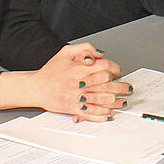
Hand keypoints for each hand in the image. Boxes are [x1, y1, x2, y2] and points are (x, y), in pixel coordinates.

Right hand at [0, 43, 128, 121]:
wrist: (36, 87)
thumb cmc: (51, 71)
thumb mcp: (65, 52)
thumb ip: (84, 48)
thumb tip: (99, 53)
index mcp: (78, 69)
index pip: (103, 67)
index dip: (114, 68)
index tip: (118, 71)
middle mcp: (79, 83)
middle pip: (106, 85)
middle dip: (120, 86)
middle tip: (128, 88)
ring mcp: (76, 97)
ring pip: (101, 100)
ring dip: (115, 102)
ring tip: (122, 101)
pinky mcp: (73, 108)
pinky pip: (90, 113)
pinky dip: (101, 115)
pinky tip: (108, 114)